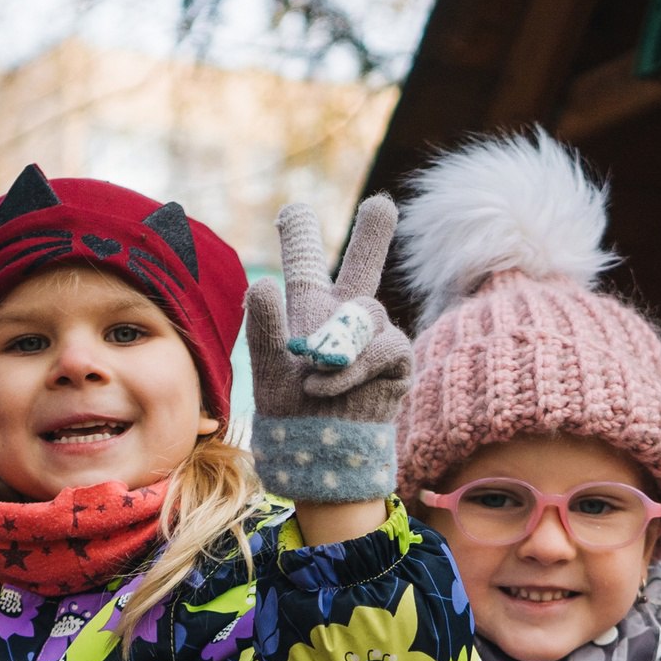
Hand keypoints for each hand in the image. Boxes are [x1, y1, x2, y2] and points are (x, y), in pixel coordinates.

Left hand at [244, 194, 410, 512]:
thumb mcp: (268, 370)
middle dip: (374, 233)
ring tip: (312, 379)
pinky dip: (353, 368)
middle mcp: (345, 317)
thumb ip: (265, 327)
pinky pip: (382, 347)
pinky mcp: (396, 360)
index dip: (301, 235)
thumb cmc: (291, 415)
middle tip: (379, 204)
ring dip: (337, 346)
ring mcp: (375, 336)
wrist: (322, 456)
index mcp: (309, 311)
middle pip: (363, 264)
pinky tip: (329, 388)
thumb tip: (264, 283)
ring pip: (366, 314)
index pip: (306, 263)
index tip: (293, 208)